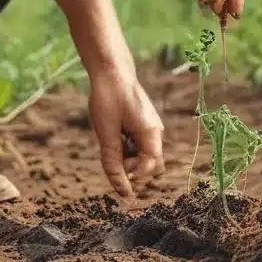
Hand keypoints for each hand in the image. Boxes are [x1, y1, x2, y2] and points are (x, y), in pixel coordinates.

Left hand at [89, 72, 164, 198]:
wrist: (111, 70)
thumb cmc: (108, 99)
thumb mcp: (106, 134)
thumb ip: (113, 163)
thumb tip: (122, 192)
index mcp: (151, 133)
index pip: (150, 168)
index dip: (133, 177)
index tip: (116, 174)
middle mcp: (155, 132)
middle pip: (152, 165)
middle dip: (134, 170)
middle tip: (113, 159)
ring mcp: (150, 127)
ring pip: (144, 156)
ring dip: (128, 159)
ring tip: (111, 142)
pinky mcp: (143, 123)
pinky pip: (138, 145)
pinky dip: (126, 148)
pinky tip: (114, 135)